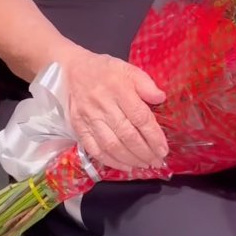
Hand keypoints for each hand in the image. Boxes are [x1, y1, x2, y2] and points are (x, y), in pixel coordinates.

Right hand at [62, 46, 167, 170]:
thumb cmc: (103, 70)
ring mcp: (89, 117)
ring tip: (144, 165)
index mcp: (118, 88)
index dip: (153, 136)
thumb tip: (161, 98)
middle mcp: (103, 104)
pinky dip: (110, 161)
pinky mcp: (78, 126)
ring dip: (130, 159)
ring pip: (111, 145)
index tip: (163, 149)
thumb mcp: (127, 68)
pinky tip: (124, 166)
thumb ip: (145, 83)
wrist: (71, 70)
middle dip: (144, 152)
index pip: (140, 117)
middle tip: (156, 161)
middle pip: (127, 134)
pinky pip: (94, 149)